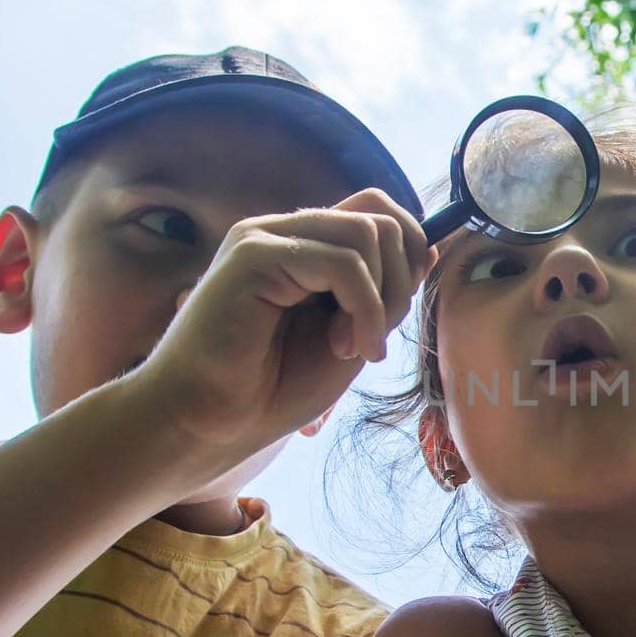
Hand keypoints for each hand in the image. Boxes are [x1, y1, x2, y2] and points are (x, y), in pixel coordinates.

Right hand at [130, 188, 434, 454]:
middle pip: (381, 216)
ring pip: (369, 233)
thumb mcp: (349, 335)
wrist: (206, 425)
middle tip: (370, 338)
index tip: (389, 317)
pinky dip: (363, 309)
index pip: (378, 211)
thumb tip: (429, 247)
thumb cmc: (270, 389)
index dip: (407, 257)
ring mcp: (265, 237)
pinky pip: (344, 262)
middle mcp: (283, 231)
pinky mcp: (253, 255)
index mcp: (303, 246)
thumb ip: (382, 292)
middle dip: (399, 282)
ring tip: (351, 346)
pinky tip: (344, 349)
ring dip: (380, 300)